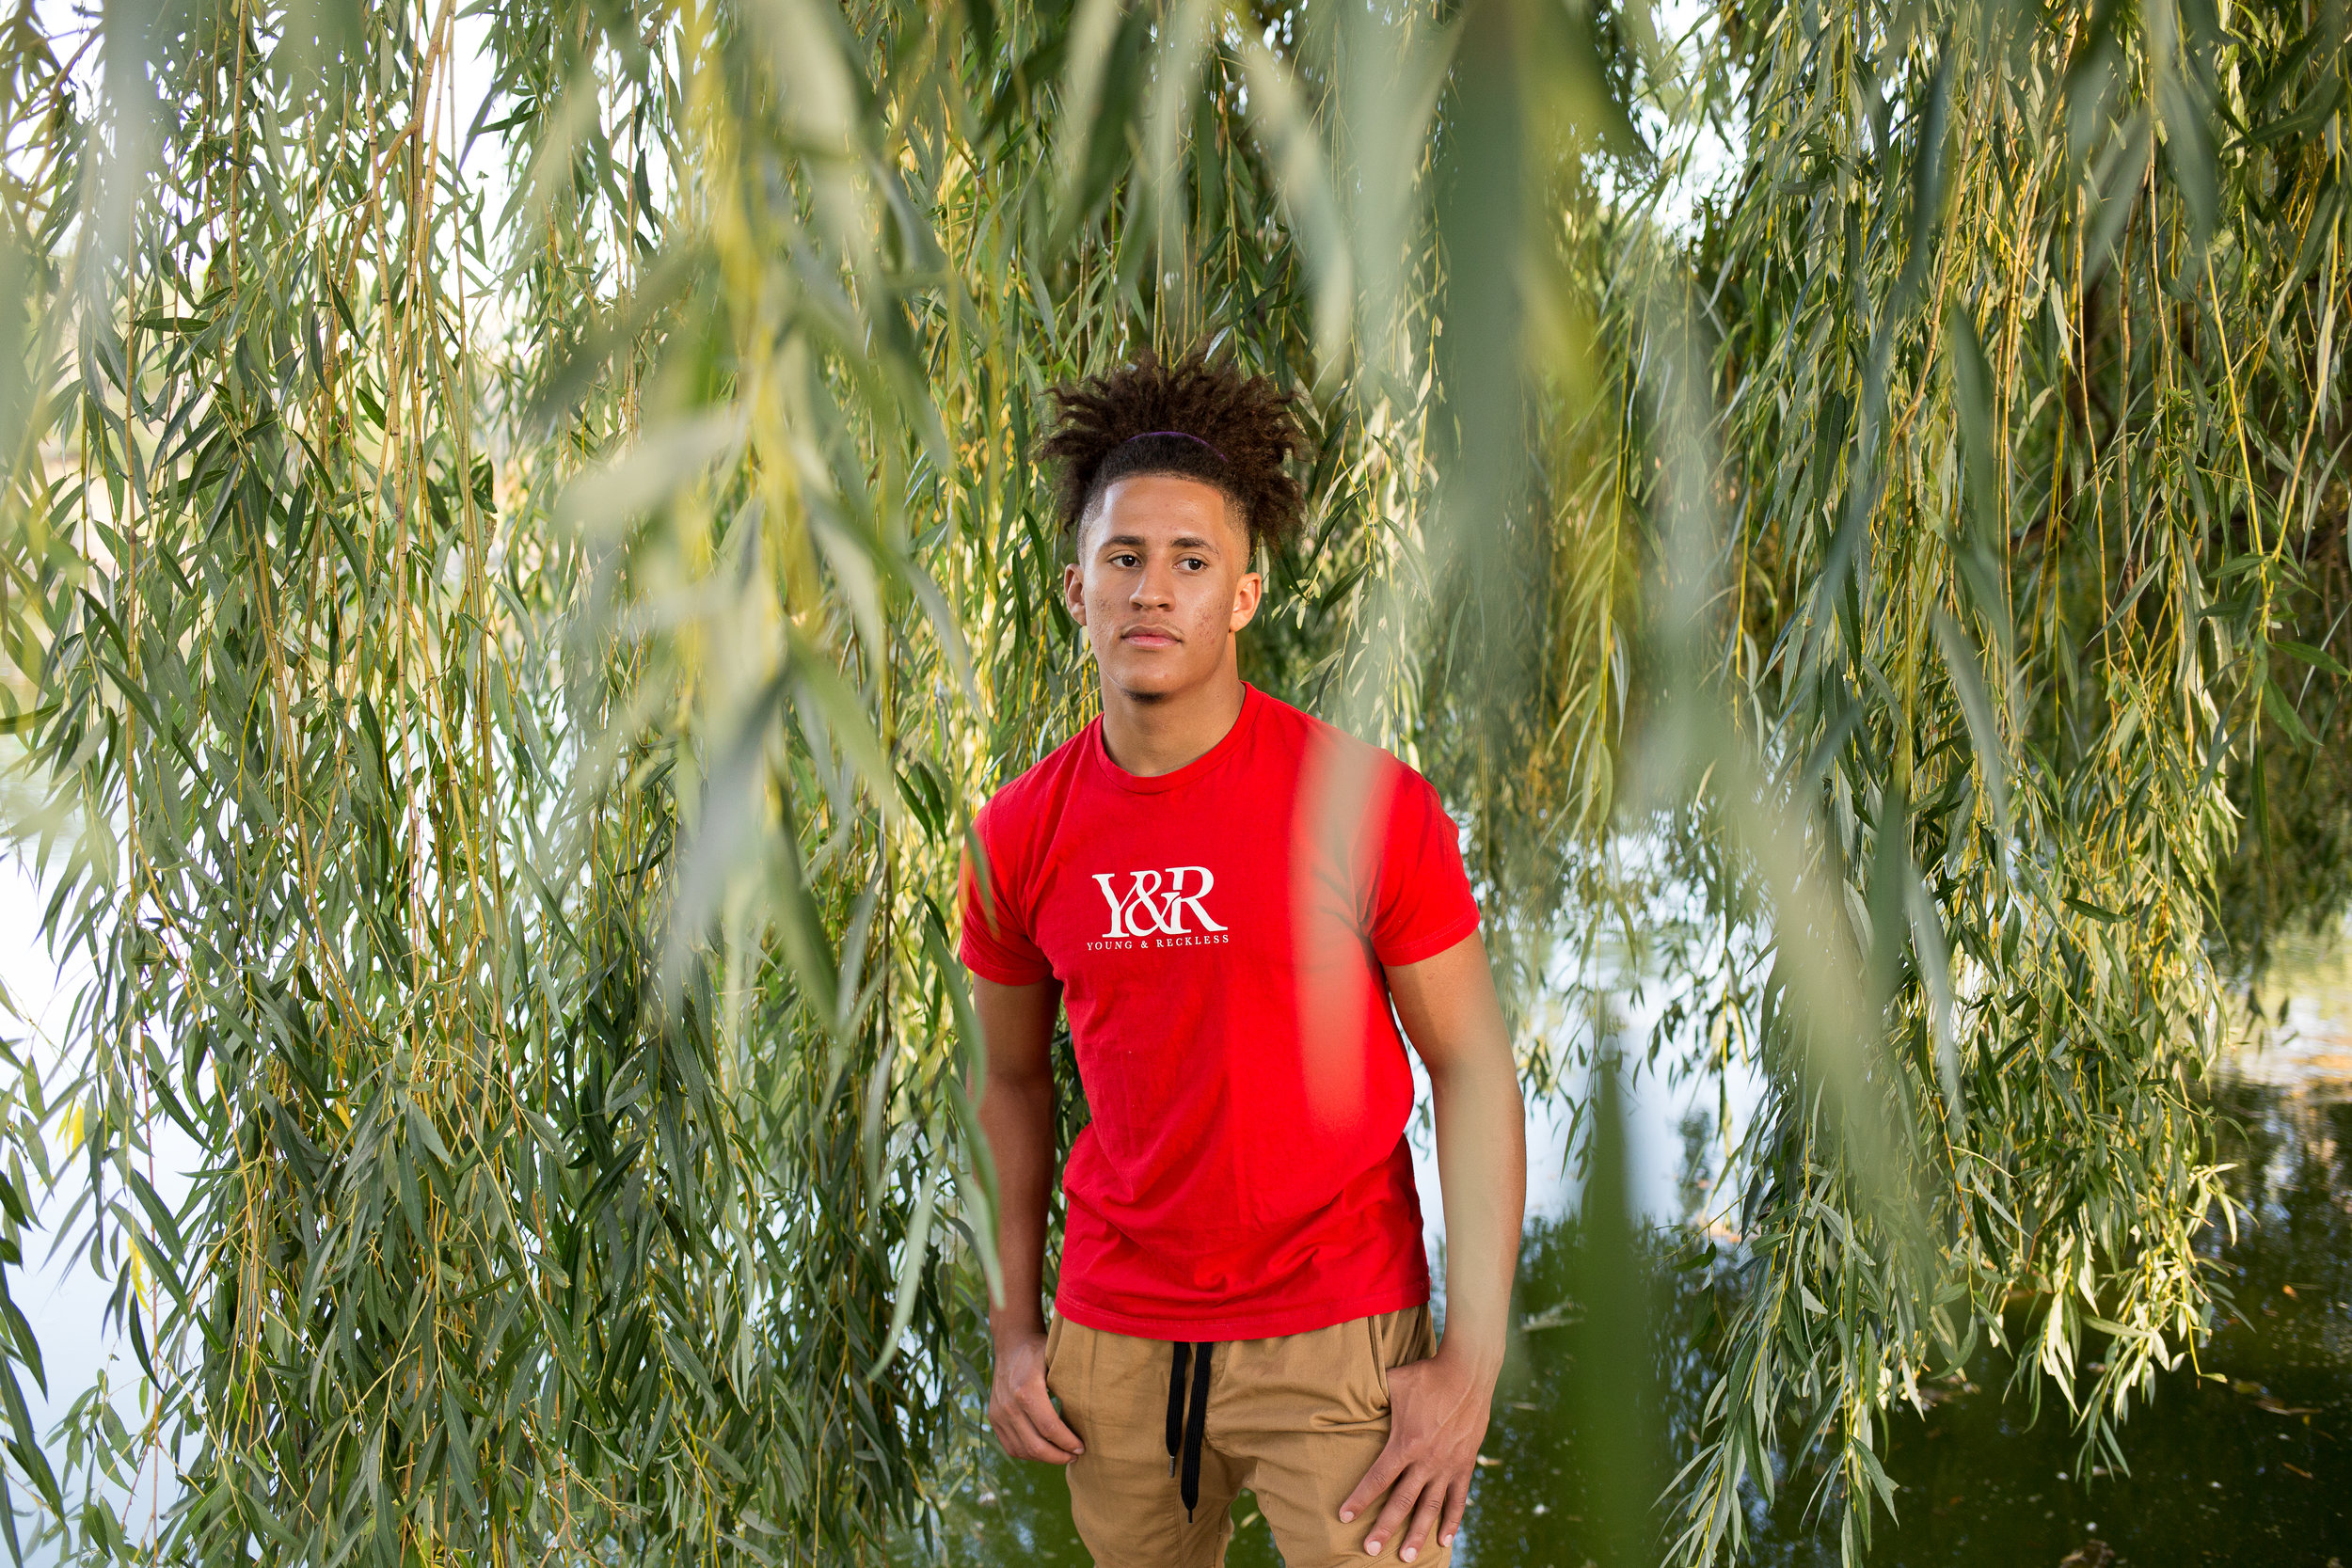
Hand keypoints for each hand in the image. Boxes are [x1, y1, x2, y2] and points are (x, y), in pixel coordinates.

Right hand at [987, 1328, 1083, 1463]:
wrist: (1012, 1344)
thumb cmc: (1041, 1352)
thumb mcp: (1058, 1360)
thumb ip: (1072, 1384)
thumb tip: (1097, 1409)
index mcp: (1026, 1390)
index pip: (1050, 1428)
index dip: (1068, 1442)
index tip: (1082, 1447)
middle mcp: (1008, 1405)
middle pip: (1035, 1445)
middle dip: (1059, 1456)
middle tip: (1076, 1455)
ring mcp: (998, 1414)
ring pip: (1023, 1450)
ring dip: (1045, 1459)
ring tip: (1063, 1455)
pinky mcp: (994, 1419)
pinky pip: (1011, 1447)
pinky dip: (1029, 1454)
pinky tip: (1046, 1451)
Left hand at [1339, 1348, 1497, 1559]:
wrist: (1468, 1373)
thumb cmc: (1425, 1374)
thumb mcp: (1393, 1381)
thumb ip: (1371, 1394)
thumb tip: (1347, 1391)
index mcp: (1405, 1443)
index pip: (1378, 1479)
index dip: (1360, 1499)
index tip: (1344, 1516)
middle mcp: (1426, 1461)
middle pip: (1402, 1502)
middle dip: (1384, 1528)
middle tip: (1370, 1550)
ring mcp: (1448, 1465)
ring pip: (1431, 1508)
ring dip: (1418, 1534)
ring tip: (1406, 1557)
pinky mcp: (1465, 1464)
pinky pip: (1458, 1499)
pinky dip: (1452, 1521)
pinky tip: (1444, 1540)